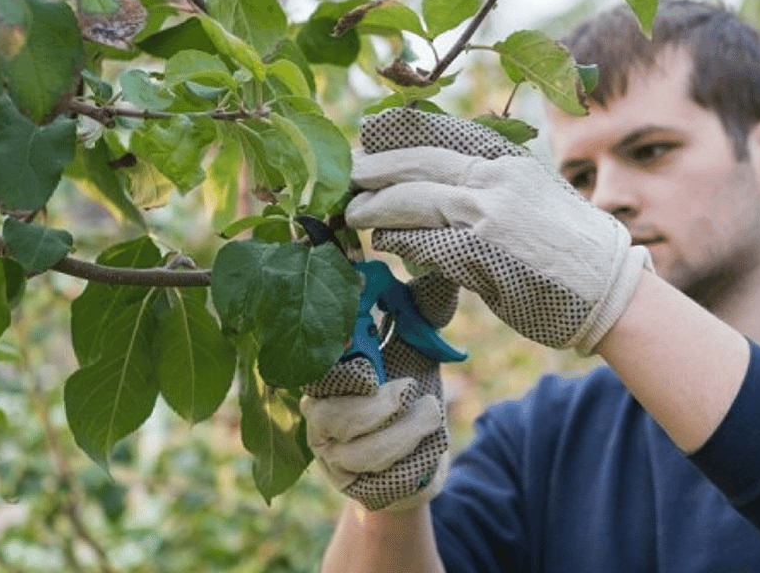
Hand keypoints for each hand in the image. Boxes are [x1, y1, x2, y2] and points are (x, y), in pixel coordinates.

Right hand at [301, 272, 456, 511]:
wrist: (417, 462)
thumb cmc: (410, 396)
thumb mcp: (416, 349)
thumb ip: (422, 311)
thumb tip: (441, 271)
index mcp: (326, 376)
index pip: (317, 369)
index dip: (341, 364)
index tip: (370, 360)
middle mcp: (318, 418)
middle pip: (332, 415)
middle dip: (379, 405)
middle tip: (409, 390)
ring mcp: (333, 457)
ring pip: (362, 451)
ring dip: (407, 432)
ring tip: (432, 412)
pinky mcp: (354, 489)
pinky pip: (382, 480)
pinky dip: (413, 461)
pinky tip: (427, 449)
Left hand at [346, 108, 649, 352]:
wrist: (610, 288)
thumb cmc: (573, 249)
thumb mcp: (534, 195)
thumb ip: (490, 186)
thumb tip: (441, 187)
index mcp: (509, 159)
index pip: (441, 133)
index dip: (399, 134)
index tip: (370, 134)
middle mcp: (496, 178)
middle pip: (417, 162)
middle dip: (375, 169)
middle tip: (348, 175)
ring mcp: (486, 214)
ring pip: (412, 199)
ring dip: (375, 207)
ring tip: (354, 213)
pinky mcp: (479, 254)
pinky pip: (423, 242)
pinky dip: (398, 239)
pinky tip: (385, 241)